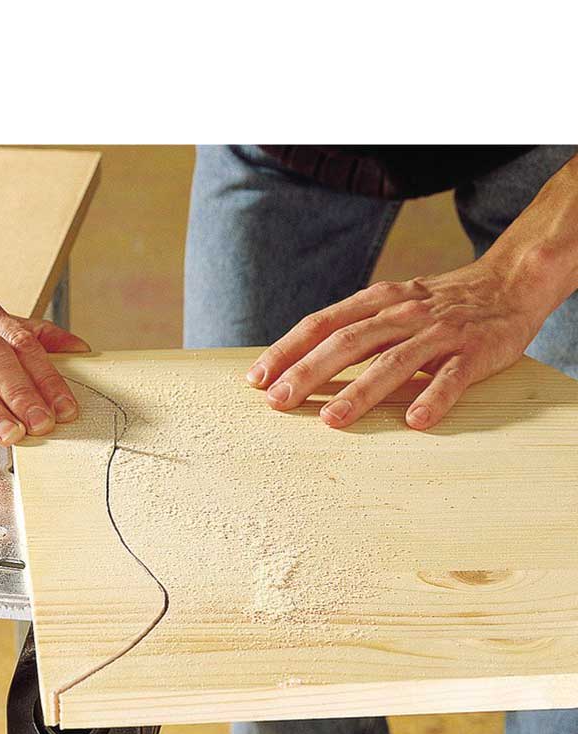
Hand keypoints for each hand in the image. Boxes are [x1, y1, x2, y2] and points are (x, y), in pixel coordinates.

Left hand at [245, 256, 553, 429]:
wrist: (511, 280)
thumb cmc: (437, 304)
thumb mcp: (388, 305)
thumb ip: (349, 328)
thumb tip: (295, 362)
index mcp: (376, 302)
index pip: (321, 324)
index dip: (286, 350)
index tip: (256, 379)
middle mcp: (402, 313)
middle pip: (347, 342)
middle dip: (308, 372)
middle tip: (277, 402)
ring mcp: (439, 332)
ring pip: (394, 361)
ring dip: (360, 391)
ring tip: (330, 419)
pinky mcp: (476, 350)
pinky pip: (453, 376)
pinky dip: (434, 397)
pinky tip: (415, 420)